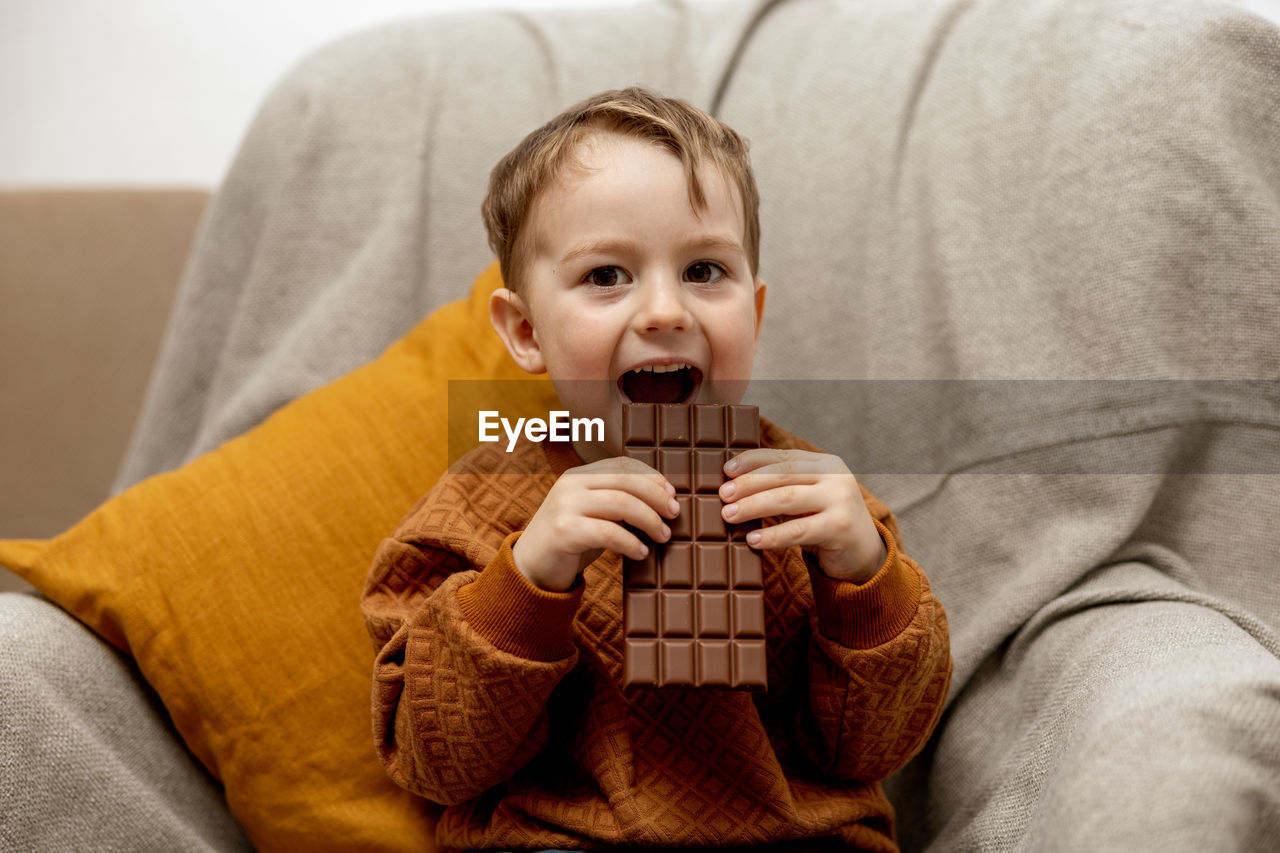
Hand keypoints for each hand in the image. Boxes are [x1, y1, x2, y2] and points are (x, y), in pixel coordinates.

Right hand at [514, 456, 678, 590]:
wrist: (530, 569)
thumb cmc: (570, 542)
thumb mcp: (593, 515)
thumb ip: (617, 504)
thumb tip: (664, 500)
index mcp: (578, 476)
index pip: (623, 465)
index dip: (652, 477)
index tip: (672, 494)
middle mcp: (570, 485)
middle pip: (626, 481)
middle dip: (656, 497)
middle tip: (674, 514)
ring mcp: (565, 506)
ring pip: (620, 503)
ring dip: (649, 520)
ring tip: (662, 536)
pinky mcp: (563, 532)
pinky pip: (607, 532)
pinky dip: (630, 543)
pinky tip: (641, 553)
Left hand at [718, 449, 886, 583]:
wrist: (864, 554)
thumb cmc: (825, 522)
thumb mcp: (808, 498)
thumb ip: (783, 486)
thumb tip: (733, 483)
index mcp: (825, 463)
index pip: (783, 457)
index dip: (752, 461)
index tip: (726, 470)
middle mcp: (835, 476)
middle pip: (783, 475)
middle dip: (748, 484)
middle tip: (723, 495)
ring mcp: (840, 500)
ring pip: (787, 499)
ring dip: (753, 506)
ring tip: (729, 515)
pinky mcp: (840, 527)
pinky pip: (799, 530)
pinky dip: (773, 535)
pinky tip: (753, 540)